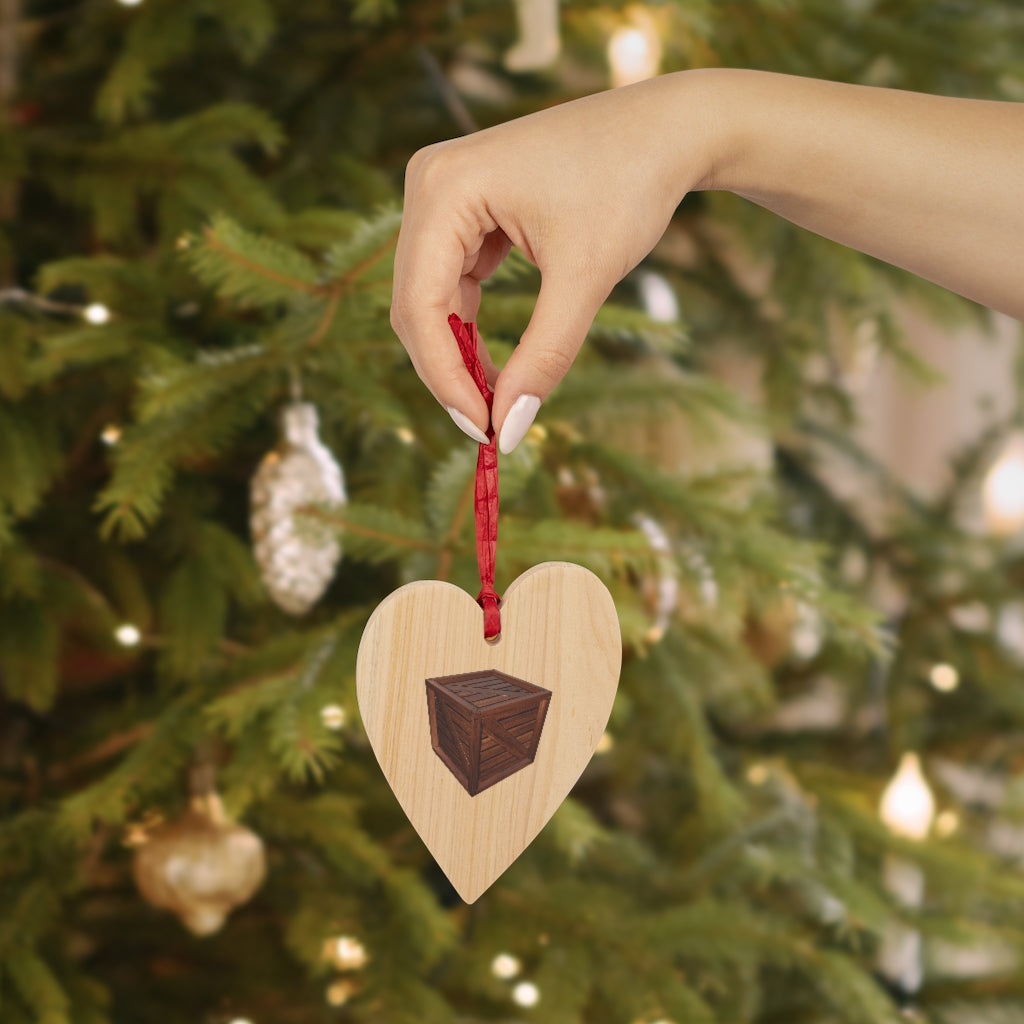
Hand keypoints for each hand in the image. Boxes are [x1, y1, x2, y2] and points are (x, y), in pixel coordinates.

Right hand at [390, 73, 718, 451]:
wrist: (665, 130)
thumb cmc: (629, 185)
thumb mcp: (585, 278)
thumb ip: (543, 357)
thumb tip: (508, 430)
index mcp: (444, 187)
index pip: (421, 305)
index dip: (445, 378)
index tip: (484, 431)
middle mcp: (428, 183)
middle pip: (415, 305)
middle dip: (449, 371)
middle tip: (490, 427)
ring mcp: (442, 193)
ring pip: (429, 299)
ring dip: (459, 354)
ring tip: (498, 401)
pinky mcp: (463, 208)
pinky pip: (451, 282)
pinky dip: (470, 327)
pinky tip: (497, 364)